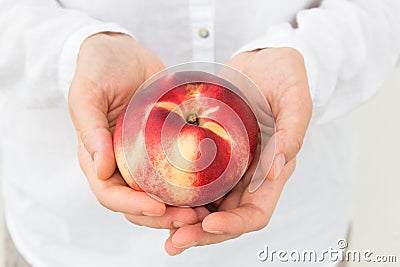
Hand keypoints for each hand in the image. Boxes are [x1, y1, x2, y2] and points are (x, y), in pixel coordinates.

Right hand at [68, 33, 197, 228]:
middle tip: (190, 219)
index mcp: (97, 158)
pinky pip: (177, 172)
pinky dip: (192, 186)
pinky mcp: (165, 147)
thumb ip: (90, 130)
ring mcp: (144, 158)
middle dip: (162, 217)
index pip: (110, 194)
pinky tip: (212, 191)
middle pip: (138, 204)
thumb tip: (99, 170)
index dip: (132, 207)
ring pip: (160, 195)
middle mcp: (121, 164)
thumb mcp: (87, 94)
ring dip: (179, 208)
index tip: (158, 208)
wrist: (123, 53)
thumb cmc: (99, 70)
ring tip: (204, 212)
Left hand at [165, 47, 311, 254]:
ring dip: (186, 222)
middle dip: (202, 233)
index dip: (234, 224)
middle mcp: (250, 176)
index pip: (256, 212)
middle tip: (174, 242)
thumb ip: (292, 131)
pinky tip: (158, 200)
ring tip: (162, 231)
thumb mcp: (295, 98)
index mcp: (273, 170)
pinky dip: (178, 196)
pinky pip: (194, 182)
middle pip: (227, 218)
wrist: (262, 63)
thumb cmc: (284, 77)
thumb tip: (279, 167)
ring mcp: (229, 168)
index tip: (209, 224)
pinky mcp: (211, 154)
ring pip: (208, 206)